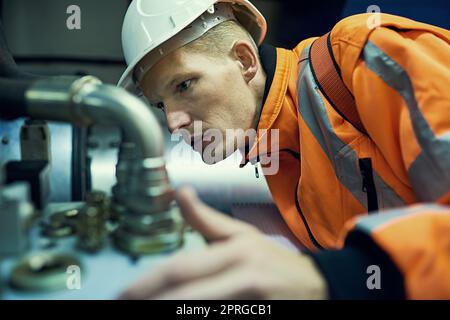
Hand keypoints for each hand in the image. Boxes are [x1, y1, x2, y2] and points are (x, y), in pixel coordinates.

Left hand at [119, 187, 328, 299]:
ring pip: (200, 312)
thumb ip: (206, 219)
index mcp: (235, 251)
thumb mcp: (242, 235)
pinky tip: (179, 318)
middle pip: (186, 296)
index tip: (123, 294)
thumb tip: (179, 191)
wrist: (317, 285)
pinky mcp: (258, 315)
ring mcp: (251, 302)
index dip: (148, 283)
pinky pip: (222, 319)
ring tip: (145, 311)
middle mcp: (242, 276)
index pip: (182, 269)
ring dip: (171, 311)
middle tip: (124, 306)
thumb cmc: (272, 260)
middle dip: (153, 303)